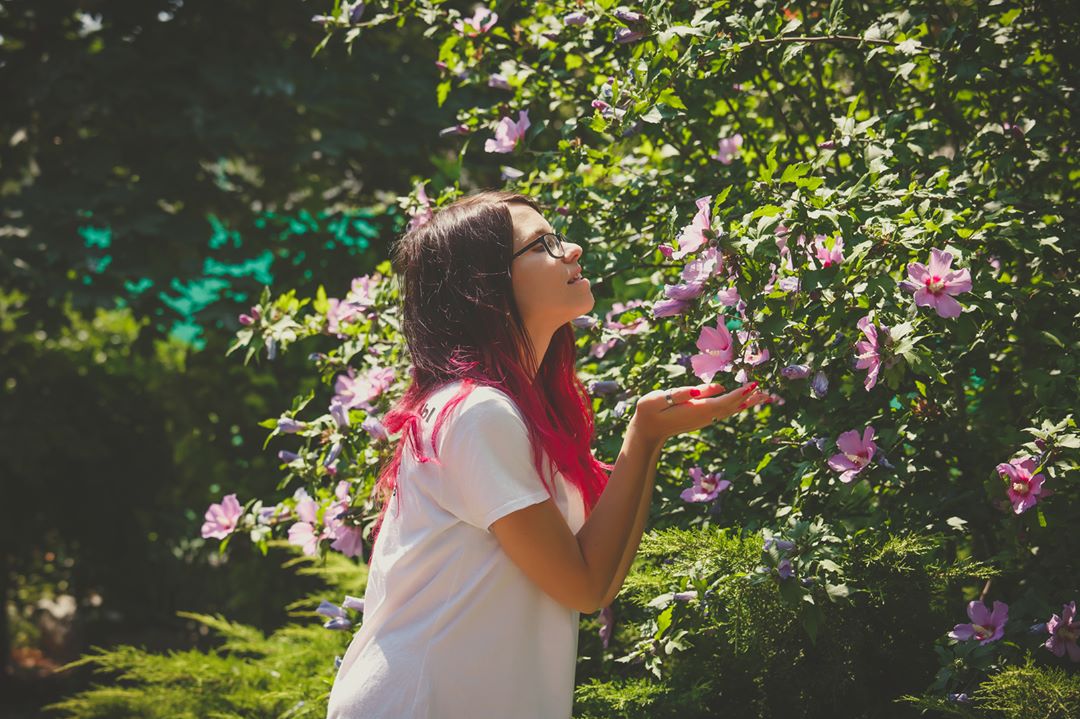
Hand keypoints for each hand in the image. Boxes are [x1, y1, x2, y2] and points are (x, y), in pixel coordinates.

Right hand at [627, 381, 771, 444]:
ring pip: (730, 410)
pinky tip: (743, 400)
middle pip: (732, 407)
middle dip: (749, 398)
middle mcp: (705, 416)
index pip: (723, 401)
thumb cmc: (649, 411)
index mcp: (696, 409)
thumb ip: (683, 393)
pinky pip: (724, 410)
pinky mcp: (702, 417)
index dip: (739, 394)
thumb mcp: (659, 398)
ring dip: (745, 402)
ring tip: (762, 395)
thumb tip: (712, 388)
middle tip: (766, 389)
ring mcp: (704, 418)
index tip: (753, 386)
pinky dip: (736, 404)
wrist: (647, 431)